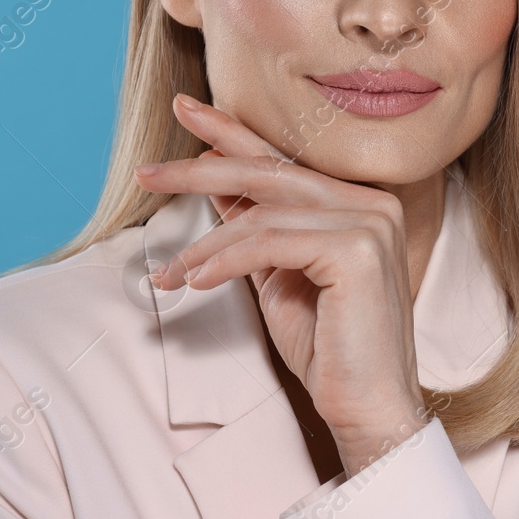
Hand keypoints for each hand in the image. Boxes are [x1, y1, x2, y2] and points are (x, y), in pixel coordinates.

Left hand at [135, 93, 429, 473]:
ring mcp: (370, 222)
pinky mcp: (359, 250)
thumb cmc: (328, 350)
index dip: (230, 132)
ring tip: (167, 274)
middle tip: (147, 172)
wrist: (369, 409)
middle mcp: (371, 202)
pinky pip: (270, 243)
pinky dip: (224, 260)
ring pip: (262, 213)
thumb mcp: (278, 278)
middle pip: (268, 174)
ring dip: (203, 245)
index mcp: (358, 203)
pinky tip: (194, 281)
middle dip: (199, 170)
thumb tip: (215, 183)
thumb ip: (254, 228)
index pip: (282, 160)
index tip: (185, 109)